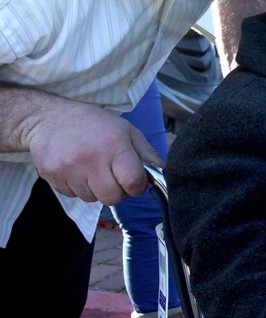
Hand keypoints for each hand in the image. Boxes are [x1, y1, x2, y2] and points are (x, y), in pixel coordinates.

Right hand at [26, 102, 162, 204]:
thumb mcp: (126, 131)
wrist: (49, 119)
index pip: (134, 183)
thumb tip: (163, 173)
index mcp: (115, 147)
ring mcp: (70, 170)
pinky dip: (78, 187)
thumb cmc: (94, 124)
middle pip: (113, 198)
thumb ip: (146, 153)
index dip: (138, 186)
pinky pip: (73, 195)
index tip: (134, 180)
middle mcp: (92, 160)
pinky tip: (77, 169)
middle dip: (117, 190)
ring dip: (96, 189)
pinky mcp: (53, 177)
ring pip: (92, 199)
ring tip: (92, 168)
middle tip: (112, 175)